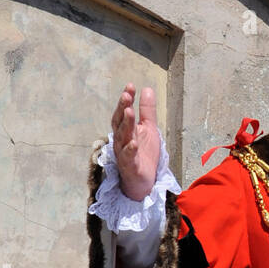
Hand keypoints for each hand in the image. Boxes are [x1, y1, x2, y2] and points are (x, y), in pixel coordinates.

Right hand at [111, 84, 160, 201]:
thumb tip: (146, 88)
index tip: (130, 86)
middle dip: (122, 108)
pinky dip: (130, 150)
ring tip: (129, 112)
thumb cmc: (144, 154)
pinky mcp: (130, 167)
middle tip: (126, 95)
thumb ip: (147, 111)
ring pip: (122, 138)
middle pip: (119, 123)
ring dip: (125, 125)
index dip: (126, 100)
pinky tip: (134, 143)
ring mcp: (124, 154)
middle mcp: (121, 140)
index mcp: (125, 130)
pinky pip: (128, 158)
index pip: (123, 112)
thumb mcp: (148, 129)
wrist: (144, 181)